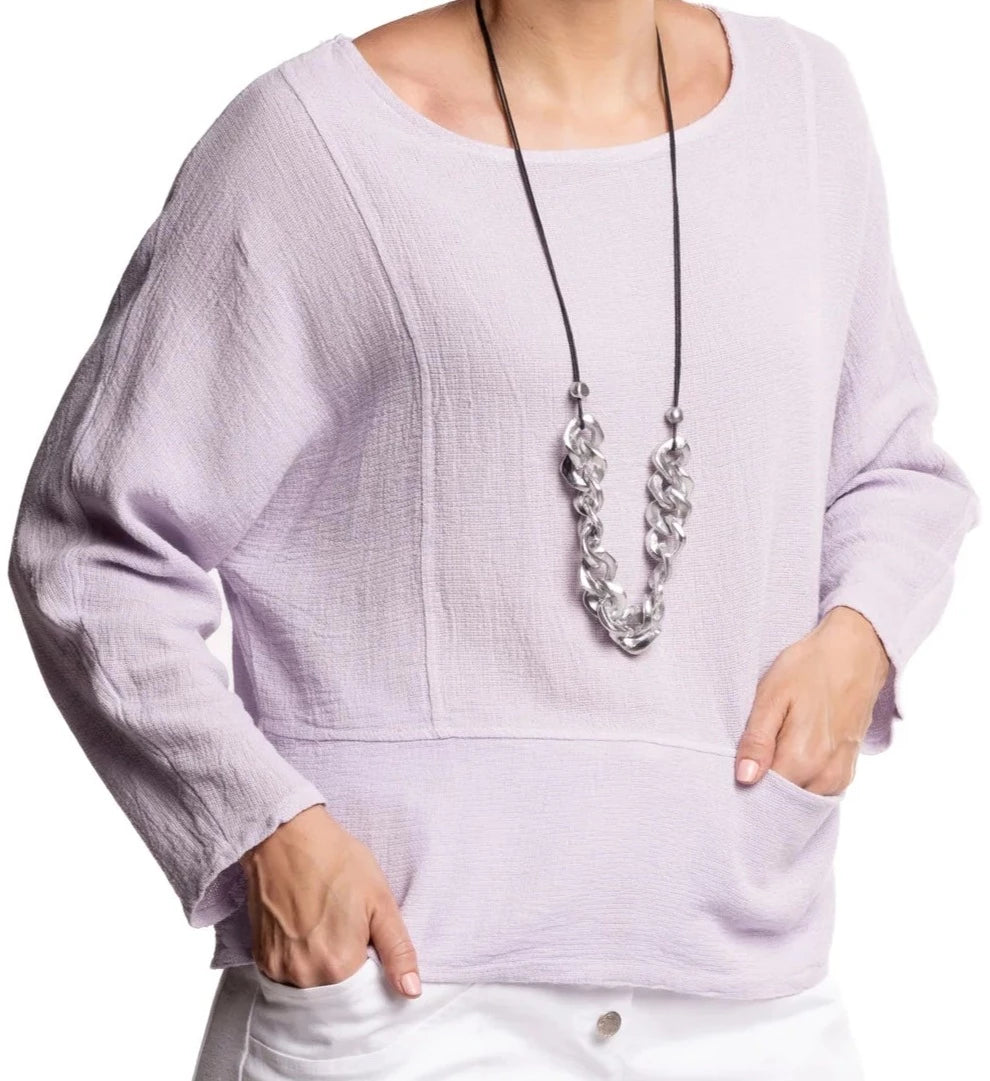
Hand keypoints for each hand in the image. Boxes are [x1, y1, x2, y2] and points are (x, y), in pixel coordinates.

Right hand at [239, 804, 421, 996]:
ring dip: (323, 969)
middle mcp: (305, 975)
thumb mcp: (380, 900)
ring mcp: (279, 969)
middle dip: (348, 972)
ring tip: (327, 928)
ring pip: (311, 987)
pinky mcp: (262, 959)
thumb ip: (398, 950)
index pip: (365, 994)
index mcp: (339, 965)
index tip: (370, 945)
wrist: (286, 837)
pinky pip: (288, 976)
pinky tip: (307, 931)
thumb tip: (411, 991)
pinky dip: (301, 962)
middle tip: (348, 932)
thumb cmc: (337, 862)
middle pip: (337, 995)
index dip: (372, 972)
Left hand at [734, 605, 890, 795]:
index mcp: (803, 758)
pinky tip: (789, 760)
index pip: (766, 796)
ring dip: (784, 788)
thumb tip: (745, 779)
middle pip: (785, 801)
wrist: (856, 652)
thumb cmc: (809, 667)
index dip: (746, 788)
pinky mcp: (848, 768)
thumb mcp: (772, 696)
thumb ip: (758, 740)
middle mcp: (826, 774)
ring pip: (803, 798)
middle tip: (748, 764)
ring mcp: (841, 774)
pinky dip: (802, 783)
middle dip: (764, 792)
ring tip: (768, 758)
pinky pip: (819, 790)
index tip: (732, 775)